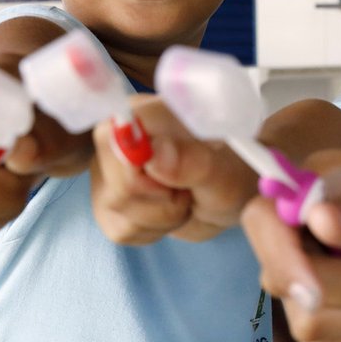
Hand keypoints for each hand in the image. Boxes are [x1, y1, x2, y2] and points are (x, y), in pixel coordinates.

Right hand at [90, 95, 258, 244]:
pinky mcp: (107, 204)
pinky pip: (122, 230)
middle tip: (192, 188)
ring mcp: (105, 171)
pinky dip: (154, 229)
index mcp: (144, 111)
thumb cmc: (235, 169)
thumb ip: (194, 162)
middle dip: (164, 201)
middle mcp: (115, 137)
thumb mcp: (226, 172)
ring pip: (118, 211)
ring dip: (163, 217)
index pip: (116, 138)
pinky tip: (172, 210)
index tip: (177, 181)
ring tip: (186, 196)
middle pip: (120, 186)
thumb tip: (155, 154)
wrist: (232, 188)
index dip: (143, 169)